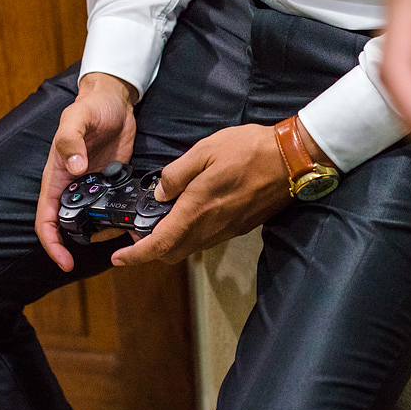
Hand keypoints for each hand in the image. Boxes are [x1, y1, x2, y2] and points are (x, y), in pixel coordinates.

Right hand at [35, 72, 138, 270]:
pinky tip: (132, 224)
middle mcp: (72, 185)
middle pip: (68, 225)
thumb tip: (74, 168)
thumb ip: (71, 141)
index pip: (46, 218)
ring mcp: (92, 185)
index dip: (52, 243)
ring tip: (121, 242)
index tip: (64, 260)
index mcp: (56, 176)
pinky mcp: (112, 181)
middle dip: (76, 245)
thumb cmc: (90, 107)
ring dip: (101, 233)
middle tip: (100, 255)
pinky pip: (111, 206)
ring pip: (91, 219)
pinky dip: (118, 217)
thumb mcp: (76, 119)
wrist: (114, 100)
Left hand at [110, 122, 299, 264]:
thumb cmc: (249, 150)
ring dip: (173, 241)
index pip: (160, 243)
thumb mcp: (205, 151)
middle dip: (152, 249)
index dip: (136, 255)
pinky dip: (192, 233)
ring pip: (191, 247)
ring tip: (163, 219)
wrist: (292, 159)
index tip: (118, 258)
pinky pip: (208, 238)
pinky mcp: (240, 226)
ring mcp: (228, 229)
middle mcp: (211, 227)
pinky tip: (192, 212)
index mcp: (198, 209)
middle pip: (173, 252)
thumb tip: (160, 192)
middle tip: (140, 231)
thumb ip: (177, 174)